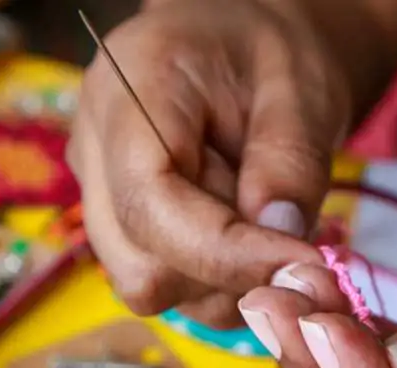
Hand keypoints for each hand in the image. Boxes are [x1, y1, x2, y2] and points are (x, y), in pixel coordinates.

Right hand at [68, 0, 348, 325]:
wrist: (244, 51)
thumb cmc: (271, 57)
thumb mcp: (302, 90)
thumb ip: (291, 162)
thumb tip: (279, 239)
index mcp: (129, 90)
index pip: (148, 204)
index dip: (224, 253)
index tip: (299, 264)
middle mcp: (95, 150)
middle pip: (140, 265)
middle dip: (226, 271)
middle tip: (288, 231)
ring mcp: (101, 195)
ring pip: (151, 286)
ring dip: (226, 279)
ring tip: (264, 215)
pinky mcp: (123, 228)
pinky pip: (168, 285)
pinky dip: (220, 281)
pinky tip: (247, 233)